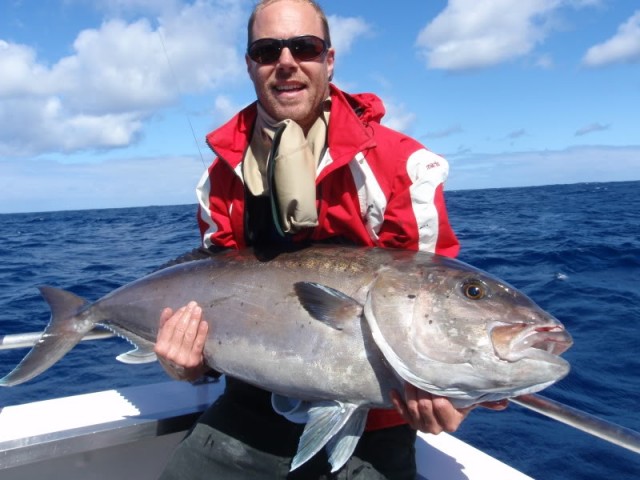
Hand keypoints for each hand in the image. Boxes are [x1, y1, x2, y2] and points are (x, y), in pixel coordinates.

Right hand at [154, 301, 208, 380]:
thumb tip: (167, 310)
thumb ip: (164, 326)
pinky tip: (204, 323)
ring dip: (194, 320)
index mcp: (160, 348)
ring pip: (189, 335)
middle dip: (187, 315)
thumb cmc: (172, 353)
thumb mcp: (164, 342)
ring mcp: (181, 358)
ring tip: (198, 310)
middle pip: (180, 329)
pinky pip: (198, 344)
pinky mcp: (193, 361)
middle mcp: (169, 353)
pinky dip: (202, 332)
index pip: (169, 327)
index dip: (178, 315)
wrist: (182, 374)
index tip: (185, 307)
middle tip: (194, 305)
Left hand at [390, 383, 508, 433]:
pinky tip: (395, 389)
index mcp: (452, 423)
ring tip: (411, 376)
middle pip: (423, 406)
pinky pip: (401, 412)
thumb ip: (484, 399)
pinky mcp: (409, 421)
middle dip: (422, 388)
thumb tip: (504, 403)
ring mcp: (421, 426)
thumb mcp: (471, 399)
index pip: (440, 407)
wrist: (442, 407)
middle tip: (422, 373)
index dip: (437, 393)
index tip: (437, 379)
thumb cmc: (458, 400)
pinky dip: (397, 401)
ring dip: (410, 390)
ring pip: (411, 407)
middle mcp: (436, 428)